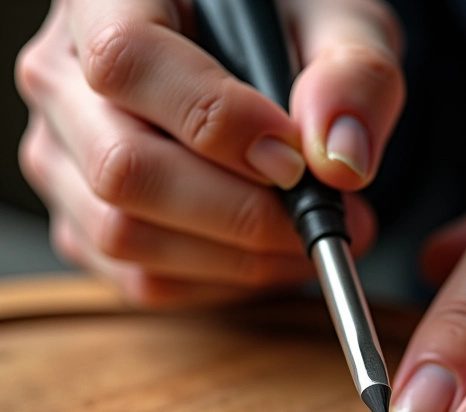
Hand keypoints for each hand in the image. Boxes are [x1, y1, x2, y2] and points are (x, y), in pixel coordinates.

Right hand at [16, 0, 403, 306]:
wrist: (260, 71)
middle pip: (124, 168)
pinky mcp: (85, 223)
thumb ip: (353, 77)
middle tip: (320, 219)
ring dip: (238, 258)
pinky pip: (143, 279)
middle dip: (241, 214)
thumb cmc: (289, 35)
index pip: (129, 61)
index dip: (216, 123)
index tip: (293, 161)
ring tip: (307, 238)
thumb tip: (340, 160)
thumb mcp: (340, 26)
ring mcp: (65, 159)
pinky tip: (267, 256)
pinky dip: (219, 283)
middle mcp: (65, 80)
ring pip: (127, 236)